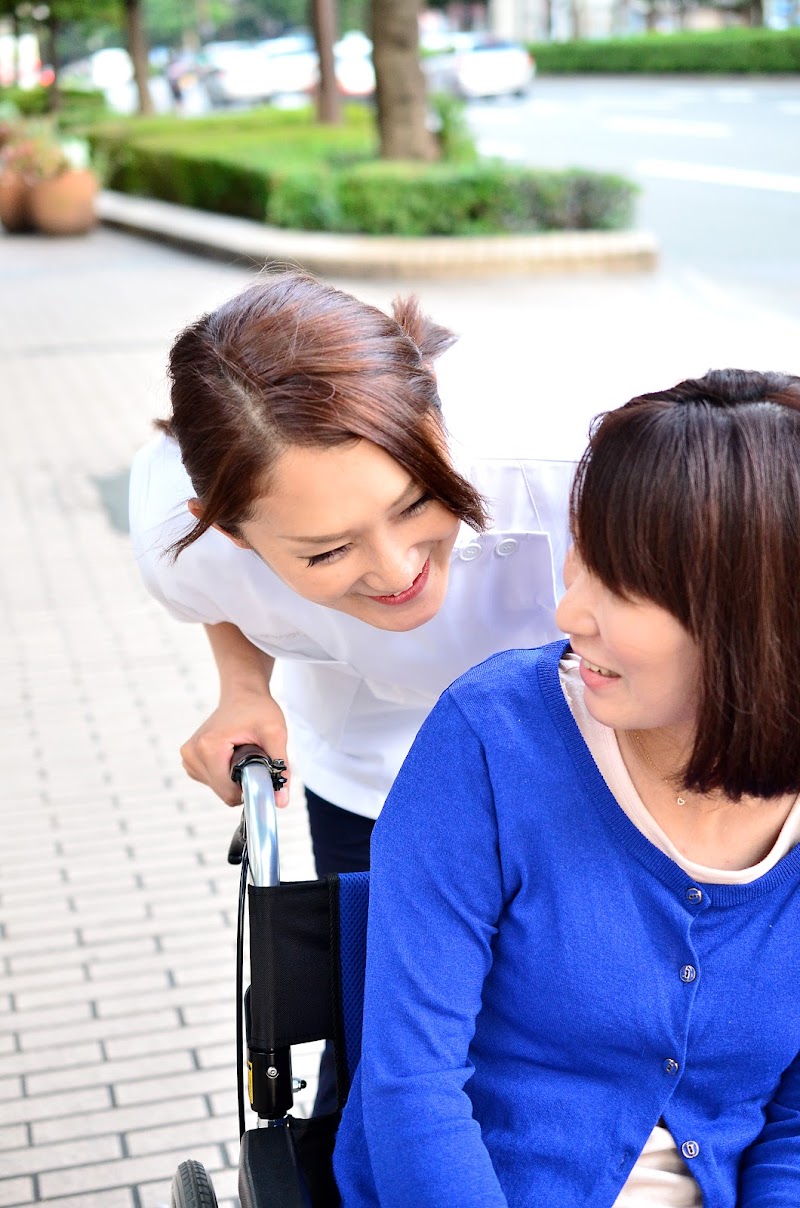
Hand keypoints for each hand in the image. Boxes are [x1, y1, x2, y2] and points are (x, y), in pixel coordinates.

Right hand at [180, 688, 289, 807]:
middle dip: (242, 781)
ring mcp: (188, 757)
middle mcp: (192, 753)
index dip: (250, 789)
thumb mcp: (275, 734)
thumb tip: (281, 801)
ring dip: (233, 778)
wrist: (242, 694)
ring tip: (242, 753)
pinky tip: (232, 755)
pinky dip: (225, 774)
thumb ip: (281, 767)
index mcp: (208, 748)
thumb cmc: (257, 709)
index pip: (228, 793)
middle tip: (254, 759)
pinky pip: (212, 781)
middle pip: (223, 792)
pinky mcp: (190, 759)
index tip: (263, 774)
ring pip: (217, 788)